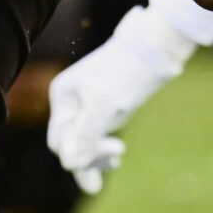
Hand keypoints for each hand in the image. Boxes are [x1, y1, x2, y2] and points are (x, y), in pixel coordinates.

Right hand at [47, 5, 194, 193]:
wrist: (153, 48)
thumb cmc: (126, 74)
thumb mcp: (104, 105)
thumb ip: (84, 134)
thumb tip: (68, 164)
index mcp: (62, 97)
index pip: (58, 141)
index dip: (77, 155)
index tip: (108, 152)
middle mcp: (71, 102)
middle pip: (70, 144)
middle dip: (89, 158)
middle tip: (116, 159)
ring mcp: (87, 105)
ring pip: (84, 142)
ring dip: (98, 156)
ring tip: (117, 159)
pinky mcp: (104, 107)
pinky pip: (96, 136)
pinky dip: (103, 149)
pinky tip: (116, 157)